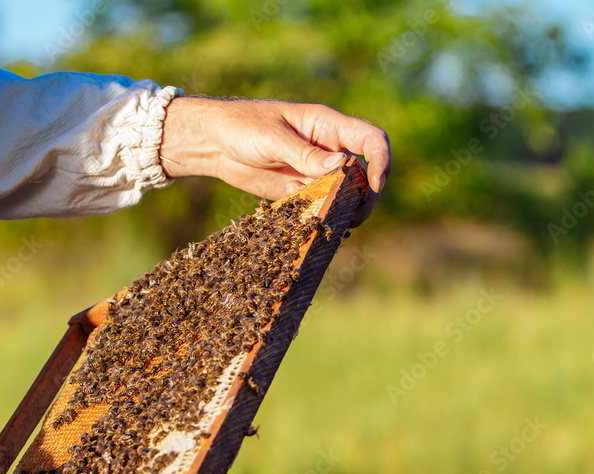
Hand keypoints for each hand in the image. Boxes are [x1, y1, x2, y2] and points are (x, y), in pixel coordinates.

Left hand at [160, 97, 390, 223]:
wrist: (214, 143)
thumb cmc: (243, 126)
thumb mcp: (272, 137)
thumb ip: (304, 153)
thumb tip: (341, 165)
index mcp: (327, 126)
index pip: (369, 138)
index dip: (380, 160)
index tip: (376, 184)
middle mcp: (327, 148)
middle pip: (364, 172)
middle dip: (367, 194)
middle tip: (357, 215)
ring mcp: (314, 170)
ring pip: (345, 193)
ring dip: (348, 210)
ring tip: (340, 225)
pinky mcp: (299, 189)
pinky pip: (321, 205)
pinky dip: (326, 217)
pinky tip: (319, 227)